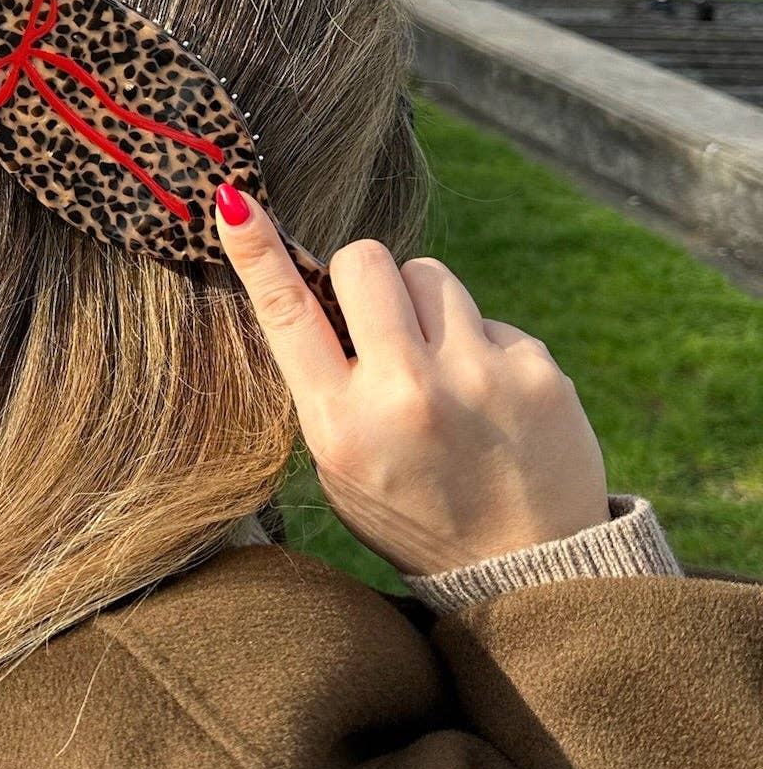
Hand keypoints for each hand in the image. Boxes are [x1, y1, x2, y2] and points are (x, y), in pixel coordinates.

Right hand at [213, 187, 608, 576]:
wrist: (530, 569)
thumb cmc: (415, 511)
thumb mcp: (342, 464)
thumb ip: (327, 383)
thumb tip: (319, 286)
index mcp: (341, 425)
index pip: (287, 314)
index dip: (256, 251)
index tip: (233, 199)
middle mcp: (406, 393)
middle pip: (365, 261)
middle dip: (364, 278)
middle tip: (377, 321)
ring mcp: (476, 377)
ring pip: (430, 273)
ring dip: (426, 308)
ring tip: (441, 371)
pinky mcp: (535, 370)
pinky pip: (489, 317)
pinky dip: (481, 347)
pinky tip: (490, 401)